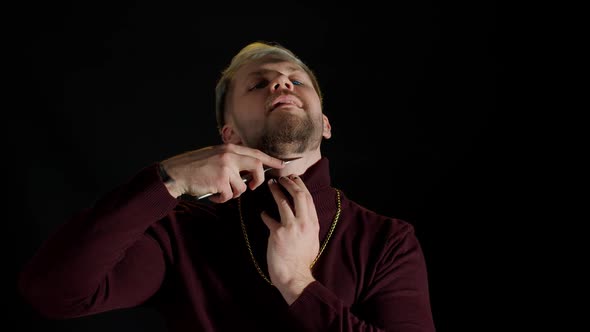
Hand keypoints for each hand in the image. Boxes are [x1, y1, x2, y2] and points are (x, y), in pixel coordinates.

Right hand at [160, 143, 284, 201]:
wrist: (175, 173)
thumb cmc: (193, 167)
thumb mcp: (214, 156)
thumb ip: (231, 160)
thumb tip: (247, 173)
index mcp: (229, 148)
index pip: (256, 153)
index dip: (270, 159)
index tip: (282, 164)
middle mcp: (229, 155)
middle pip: (256, 167)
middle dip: (257, 180)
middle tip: (252, 187)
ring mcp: (225, 167)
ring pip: (241, 187)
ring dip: (231, 193)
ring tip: (218, 190)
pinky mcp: (220, 180)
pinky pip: (229, 196)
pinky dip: (221, 198)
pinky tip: (211, 193)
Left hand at [260, 175, 318, 304]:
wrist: (295, 276)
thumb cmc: (302, 261)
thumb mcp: (312, 240)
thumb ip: (308, 225)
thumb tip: (303, 215)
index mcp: (313, 223)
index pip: (308, 198)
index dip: (300, 186)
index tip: (294, 179)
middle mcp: (304, 222)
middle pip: (298, 195)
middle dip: (290, 183)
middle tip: (282, 178)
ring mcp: (291, 227)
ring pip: (283, 202)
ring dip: (276, 191)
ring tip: (271, 185)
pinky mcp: (278, 234)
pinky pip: (269, 219)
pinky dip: (265, 215)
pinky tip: (263, 213)